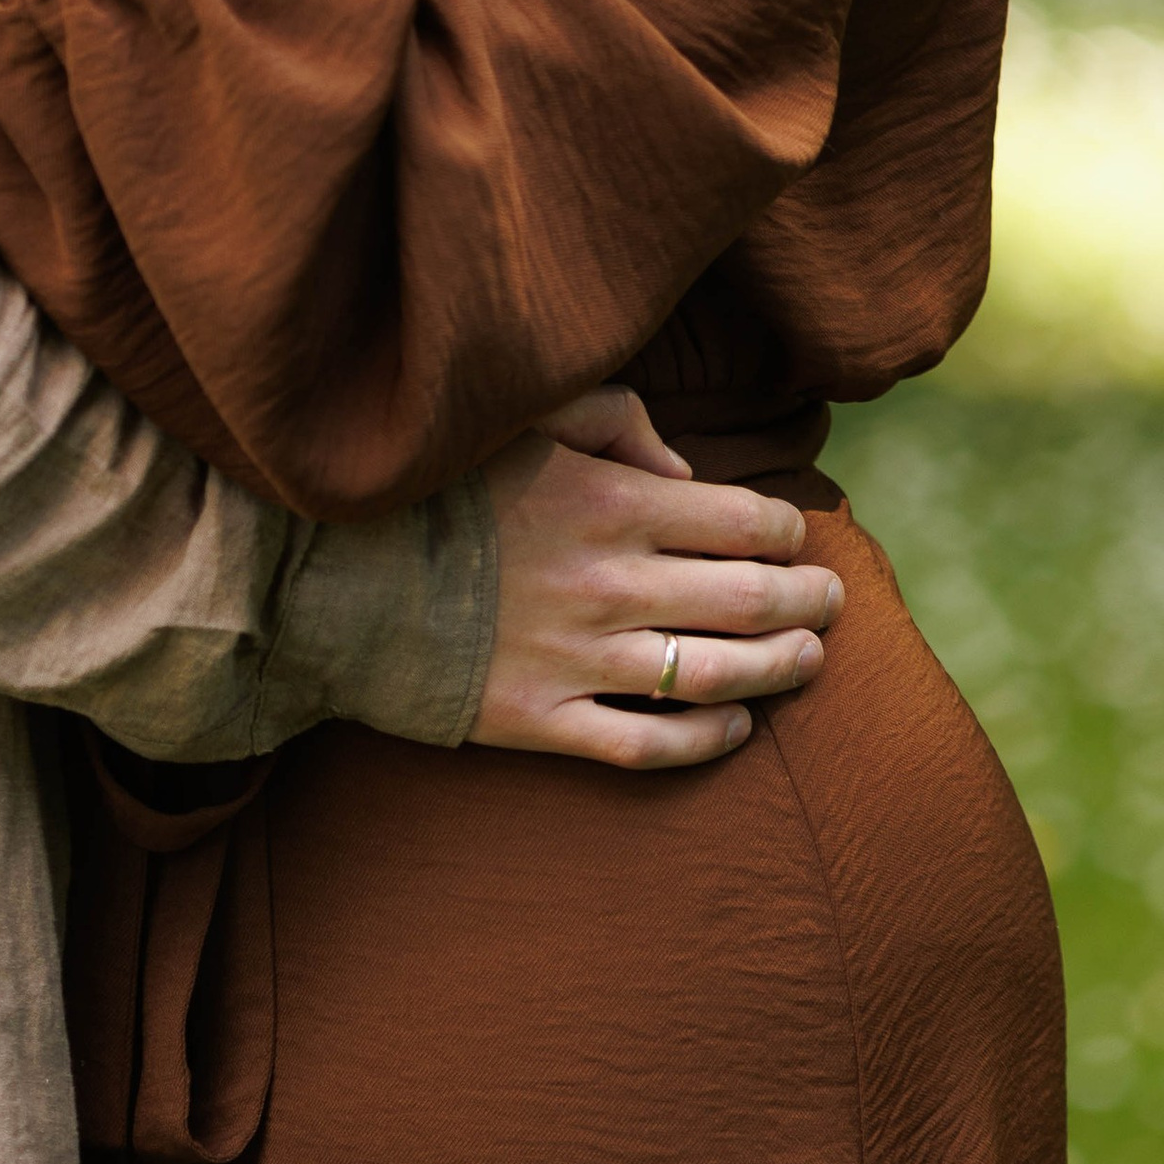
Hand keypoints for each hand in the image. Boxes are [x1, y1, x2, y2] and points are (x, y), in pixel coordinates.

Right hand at [472, 386, 841, 771]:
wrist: (332, 574)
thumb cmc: (434, 487)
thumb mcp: (520, 418)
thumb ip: (614, 418)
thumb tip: (686, 472)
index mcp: (610, 503)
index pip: (745, 521)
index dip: (788, 530)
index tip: (797, 533)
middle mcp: (610, 585)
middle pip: (751, 601)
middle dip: (809, 599)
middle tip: (831, 598)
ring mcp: (579, 660)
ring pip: (718, 676)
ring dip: (781, 668)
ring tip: (810, 658)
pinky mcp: (543, 720)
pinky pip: (650, 745)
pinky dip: (708, 740)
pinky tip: (737, 726)